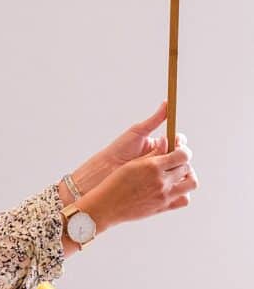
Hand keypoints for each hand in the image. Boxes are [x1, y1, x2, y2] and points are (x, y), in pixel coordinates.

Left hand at [69, 101, 187, 196]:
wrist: (106, 169)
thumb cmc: (119, 149)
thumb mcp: (138, 132)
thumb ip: (154, 119)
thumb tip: (167, 102)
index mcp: (159, 145)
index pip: (178, 141)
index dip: (179, 141)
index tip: (176, 140)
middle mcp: (162, 159)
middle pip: (182, 155)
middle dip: (179, 153)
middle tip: (169, 152)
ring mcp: (161, 173)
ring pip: (180, 169)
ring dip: (176, 166)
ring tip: (162, 163)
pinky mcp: (159, 186)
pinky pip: (174, 184)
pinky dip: (174, 180)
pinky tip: (166, 176)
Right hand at [85, 141, 198, 230]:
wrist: (108, 205)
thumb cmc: (116, 182)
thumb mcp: (134, 163)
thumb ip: (153, 153)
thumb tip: (166, 141)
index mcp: (153, 166)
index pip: (182, 155)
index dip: (184, 150)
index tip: (180, 149)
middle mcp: (161, 181)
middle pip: (187, 167)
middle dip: (184, 162)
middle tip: (177, 161)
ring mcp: (164, 195)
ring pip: (191, 183)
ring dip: (189, 176)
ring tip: (180, 175)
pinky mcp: (163, 207)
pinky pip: (184, 200)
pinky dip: (184, 192)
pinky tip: (175, 188)